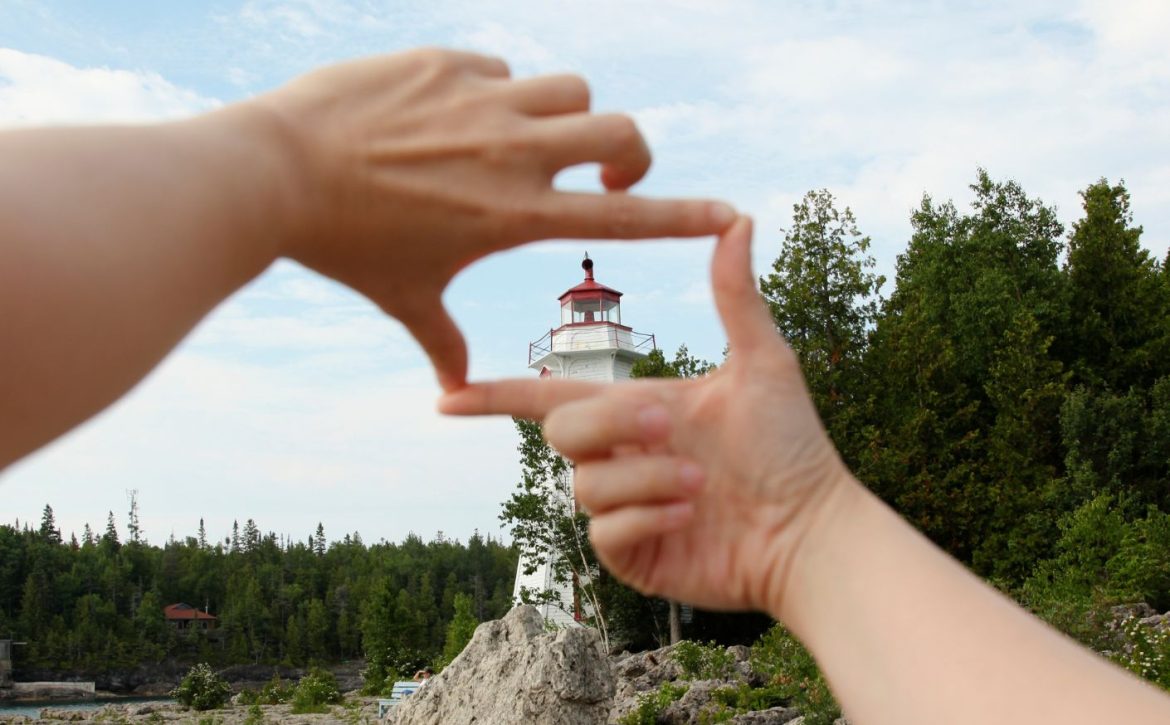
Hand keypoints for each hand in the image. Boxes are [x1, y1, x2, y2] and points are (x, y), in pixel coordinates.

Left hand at [251, 48, 736, 389]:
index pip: (624, 214)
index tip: (731, 213)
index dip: (685, 216)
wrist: (274, 171)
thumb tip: (452, 390)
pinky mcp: (449, 62)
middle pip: (622, 130)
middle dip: (630, 151)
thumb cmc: (343, 246)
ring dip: (566, 116)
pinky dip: (499, 94)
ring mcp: (483, 101)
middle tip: (601, 169)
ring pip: (572, 89)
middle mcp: (513, 152)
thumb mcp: (404, 298)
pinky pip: (504, 70)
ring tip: (525, 140)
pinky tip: (451, 117)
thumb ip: (441, 341)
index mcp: (515, 213)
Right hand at [439, 217, 851, 612]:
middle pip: (561, 433)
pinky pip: (605, 531)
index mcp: (636, 409)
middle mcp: (620, 456)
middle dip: (611, 426)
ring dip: (644, 478)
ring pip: (586, 484)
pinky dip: (648, 516)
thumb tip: (738, 218)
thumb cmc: (791, 445)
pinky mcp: (631, 554)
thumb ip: (735, 296)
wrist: (810, 528)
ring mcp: (623, 508)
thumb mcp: (762, 363)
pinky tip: (691, 514)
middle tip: (668, 426)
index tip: (446, 394)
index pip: (549, 398)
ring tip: (699, 483)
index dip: (496, 395)